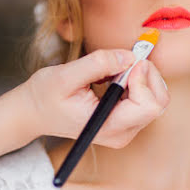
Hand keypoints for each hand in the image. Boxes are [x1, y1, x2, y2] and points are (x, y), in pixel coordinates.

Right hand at [22, 49, 169, 148]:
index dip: (142, 77)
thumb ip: (98, 64)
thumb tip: (129, 56)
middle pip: (157, 102)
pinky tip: (113, 77)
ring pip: (155, 99)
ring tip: (111, 70)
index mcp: (108, 127)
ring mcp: (124, 129)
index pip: (148, 105)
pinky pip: (145, 98)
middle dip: (146, 74)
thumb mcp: (64, 76)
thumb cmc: (44, 96)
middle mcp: (121, 133)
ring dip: (140, 76)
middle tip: (125, 58)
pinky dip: (136, 81)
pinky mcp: (124, 122)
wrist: (32, 112)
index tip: (125, 60)